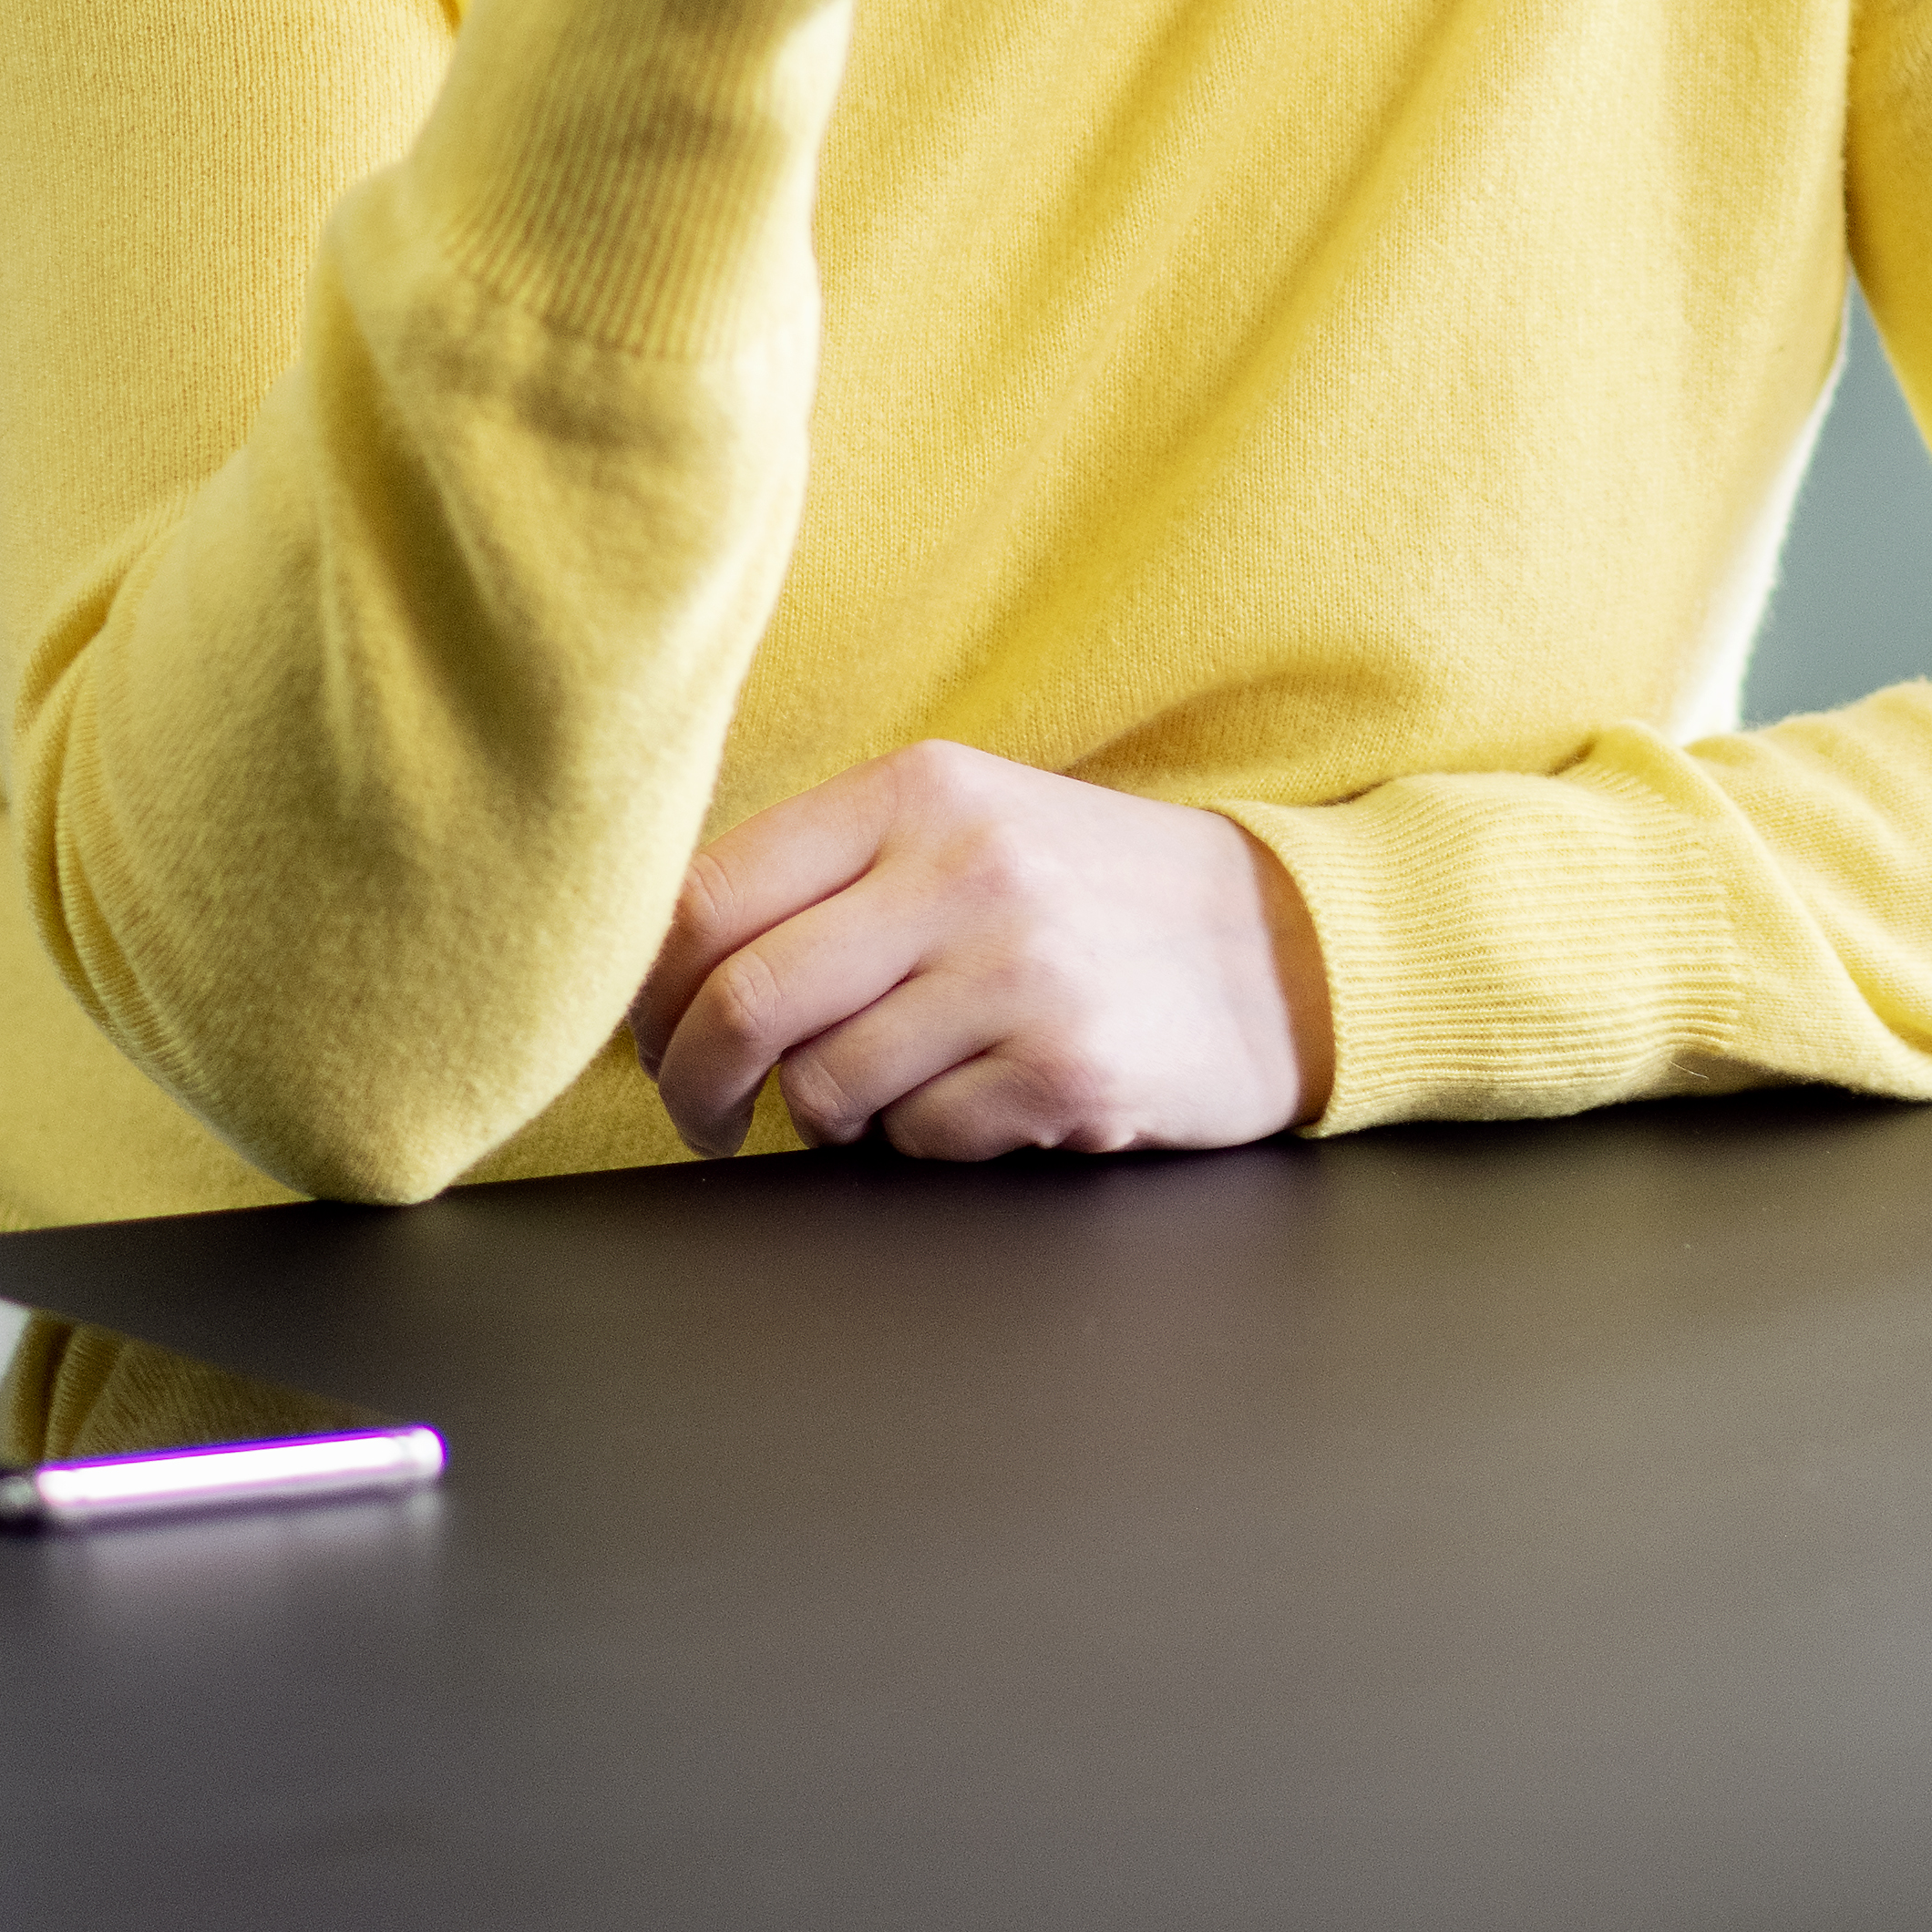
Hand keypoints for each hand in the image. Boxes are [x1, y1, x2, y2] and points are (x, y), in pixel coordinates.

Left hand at [637, 742, 1328, 1159]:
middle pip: (743, 1001)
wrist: (1284, 947)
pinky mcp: (1066, 1067)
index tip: (652, 1035)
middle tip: (706, 1116)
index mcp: (917, 790)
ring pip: (823, 1087)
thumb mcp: (966, 824)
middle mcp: (964, 867)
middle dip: (693, 1086)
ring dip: (827, 1115)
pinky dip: (923, 1141)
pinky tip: (980, 1100)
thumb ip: (831, 868)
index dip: (646, 990)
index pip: (707, 894)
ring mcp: (1020, 969)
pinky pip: (920, 1140)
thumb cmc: (1090, 893)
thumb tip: (666, 962)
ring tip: (885, 1091)